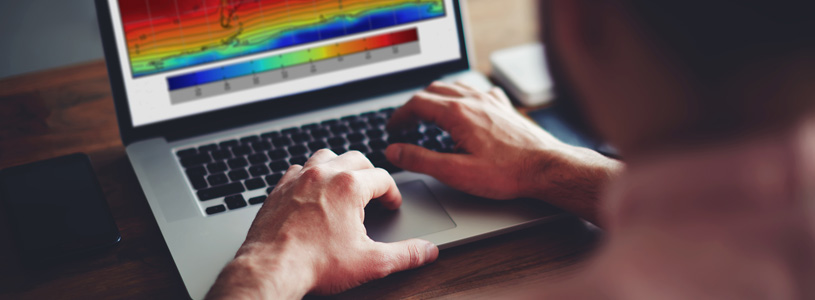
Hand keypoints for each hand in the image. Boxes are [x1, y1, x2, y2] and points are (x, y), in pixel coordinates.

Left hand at [206, 150, 438, 299]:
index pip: (382, 178)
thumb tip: (427, 251)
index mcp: (349, 186)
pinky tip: (313, 191)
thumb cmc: (315, 264)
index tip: (392, 206)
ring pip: (326, 156)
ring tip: (345, 184)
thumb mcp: (370, 262)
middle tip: (374, 193)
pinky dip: (310, 175)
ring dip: (339, 166)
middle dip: (370, 174)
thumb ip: (405, 254)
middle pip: (356, 159)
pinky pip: (298, 169)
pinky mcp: (279, 188)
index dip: (392, 193)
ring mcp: (298, 178)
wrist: (271, 269)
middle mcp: (324, 174)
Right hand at [386, 82, 619, 221]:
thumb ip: (421, 160)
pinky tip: (466, 107)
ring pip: (455, 87)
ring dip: (436, 97)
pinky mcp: (504, 106)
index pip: (417, 104)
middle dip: (415, 105)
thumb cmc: (506, 173)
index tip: (392, 128)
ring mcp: (491, 100)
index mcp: (457, 113)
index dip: (399, 116)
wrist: (546, 167)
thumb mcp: (455, 172)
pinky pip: (478, 90)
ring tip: (428, 113)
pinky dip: (462, 96)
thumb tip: (395, 150)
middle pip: (433, 91)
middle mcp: (473, 100)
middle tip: (406, 123)